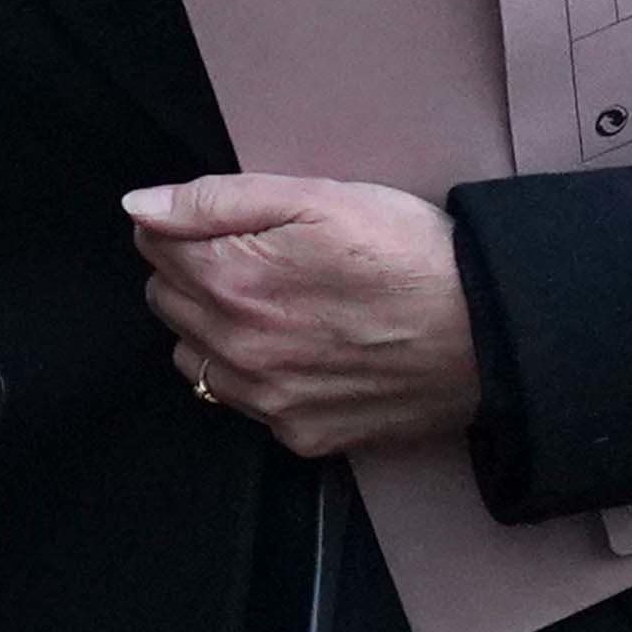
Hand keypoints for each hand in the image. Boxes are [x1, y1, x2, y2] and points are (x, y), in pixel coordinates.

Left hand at [124, 174, 480, 456]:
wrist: (491, 331)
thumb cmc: (408, 252)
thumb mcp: (315, 196)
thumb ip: (216, 201)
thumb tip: (139, 207)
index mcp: (232, 282)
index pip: (154, 245)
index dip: (188, 225)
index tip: (232, 224)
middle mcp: (238, 351)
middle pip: (166, 301)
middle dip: (197, 273)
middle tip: (262, 259)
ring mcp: (269, 401)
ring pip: (194, 357)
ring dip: (215, 329)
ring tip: (281, 305)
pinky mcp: (301, 435)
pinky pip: (243, 403)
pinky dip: (257, 376)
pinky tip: (304, 349)